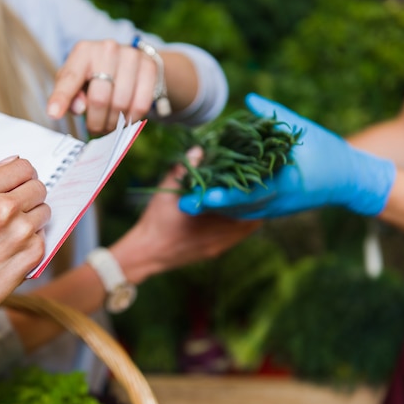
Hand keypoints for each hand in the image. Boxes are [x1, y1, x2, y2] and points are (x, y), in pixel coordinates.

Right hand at [0, 157, 49, 329]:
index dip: (21, 177)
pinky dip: (32, 240)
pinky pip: (44, 234)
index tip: (18, 186)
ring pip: (45, 210)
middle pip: (39, 186)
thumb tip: (13, 162)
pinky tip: (12, 249)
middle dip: (29, 196)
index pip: (24, 167)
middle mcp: (5, 206)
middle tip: (15, 211)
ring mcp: (22, 229)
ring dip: (33, 218)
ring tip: (10, 232)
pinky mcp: (35, 250)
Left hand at [47, 40, 156, 133]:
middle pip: (99, 99)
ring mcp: (131, 57)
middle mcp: (107, 49)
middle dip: (96, 122)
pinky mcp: (149, 68)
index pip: (70, 79)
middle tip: (95, 129)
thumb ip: (69, 95)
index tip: (53, 114)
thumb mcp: (76, 82)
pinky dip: (131, 119)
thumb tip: (79, 108)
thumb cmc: (96, 75)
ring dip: (113, 123)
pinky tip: (125, 118)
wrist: (129, 62)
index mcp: (83, 52)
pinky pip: (140, 105)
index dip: (61, 99)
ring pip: (120, 105)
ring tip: (109, 125)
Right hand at [112, 147, 260, 283]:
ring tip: (244, 197)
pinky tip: (230, 212)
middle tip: (253, 185)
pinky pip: (234, 238)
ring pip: (245, 230)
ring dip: (246, 214)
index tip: (258, 180)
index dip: (256, 194)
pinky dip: (237, 225)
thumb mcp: (166, 193)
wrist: (145, 253)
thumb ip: (183, 170)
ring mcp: (219, 248)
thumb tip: (199, 150)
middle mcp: (222, 240)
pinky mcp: (214, 252)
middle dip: (253, 203)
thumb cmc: (155, 223)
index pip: (249, 210)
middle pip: (252, 221)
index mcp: (214, 224)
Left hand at [179, 93, 396, 218]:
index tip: (200, 195)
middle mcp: (277, 201)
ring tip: (190, 201)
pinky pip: (246, 212)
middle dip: (210, 206)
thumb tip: (249, 99)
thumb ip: (274, 116)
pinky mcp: (274, 212)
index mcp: (283, 183)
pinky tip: (211, 198)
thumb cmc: (328, 151)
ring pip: (239, 213)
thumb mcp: (302, 129)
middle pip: (236, 208)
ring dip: (216, 208)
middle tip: (183, 204)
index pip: (247, 193)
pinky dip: (229, 207)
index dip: (222, 195)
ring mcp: (275, 210)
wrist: (350, 180)